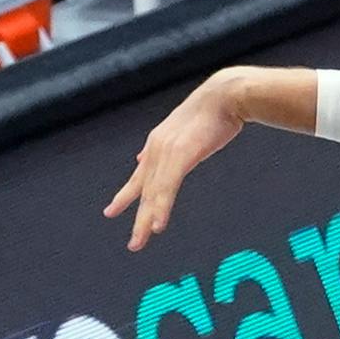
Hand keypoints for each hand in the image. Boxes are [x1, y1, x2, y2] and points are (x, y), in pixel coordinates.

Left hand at [105, 71, 247, 250]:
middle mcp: (157, 149)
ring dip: (146, 220)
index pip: (140, 176)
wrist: (226, 95)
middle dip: (137, 217)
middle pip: (144, 191)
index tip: (113, 210)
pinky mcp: (179, 156)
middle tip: (134, 243)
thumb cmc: (215, 110)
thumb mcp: (189, 129)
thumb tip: (156, 153)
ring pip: (153, 194)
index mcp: (160, 143)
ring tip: (140, 242)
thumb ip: (174, 145)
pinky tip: (158, 225)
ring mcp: (166, 153)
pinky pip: (167, 189)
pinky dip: (161, 208)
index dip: (127, 195)